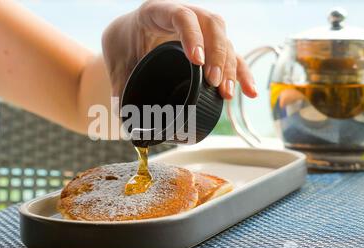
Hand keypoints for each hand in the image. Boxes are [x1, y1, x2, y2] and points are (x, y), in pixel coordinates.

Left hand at [102, 0, 256, 99]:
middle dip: (217, 54)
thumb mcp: (115, 60)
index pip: (181, 15)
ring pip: (224, 40)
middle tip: (213, 82)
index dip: (193, 36)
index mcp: (156, 12)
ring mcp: (199, 30)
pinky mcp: (208, 45)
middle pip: (212, 25)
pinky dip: (239, 73)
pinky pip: (229, 55)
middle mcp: (183, 15)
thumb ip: (118, 85)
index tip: (197, 61)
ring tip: (227, 93)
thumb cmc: (121, 44)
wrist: (126, 36)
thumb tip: (122, 118)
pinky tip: (248, 91)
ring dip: (230, 67)